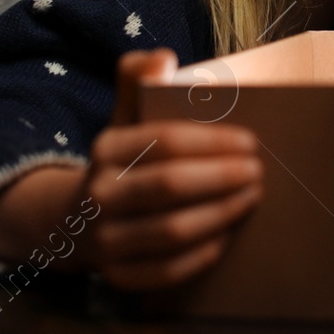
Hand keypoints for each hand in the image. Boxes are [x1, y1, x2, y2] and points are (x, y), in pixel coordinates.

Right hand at [81, 47, 263, 290]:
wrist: (76, 220)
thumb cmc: (123, 161)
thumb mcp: (124, 116)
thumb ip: (139, 80)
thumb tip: (162, 57)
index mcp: (105, 149)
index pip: (165, 141)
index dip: (213, 141)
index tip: (251, 142)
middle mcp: (99, 195)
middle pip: (170, 186)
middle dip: (222, 178)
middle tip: (257, 172)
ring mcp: (104, 240)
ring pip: (171, 232)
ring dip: (220, 215)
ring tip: (250, 199)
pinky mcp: (115, 276)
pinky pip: (165, 272)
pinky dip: (200, 256)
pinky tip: (226, 235)